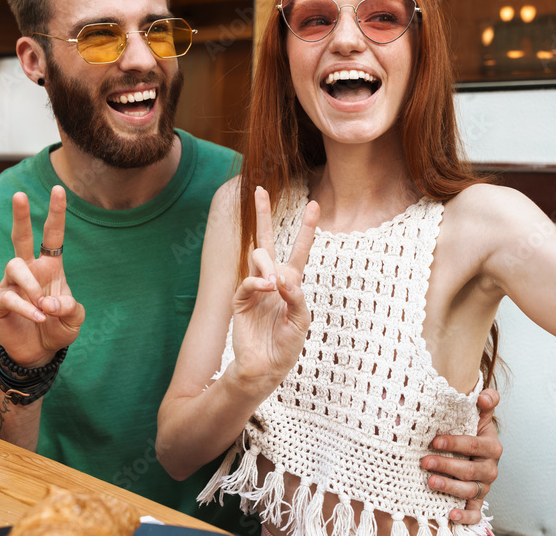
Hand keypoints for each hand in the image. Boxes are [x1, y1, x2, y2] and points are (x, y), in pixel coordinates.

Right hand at [0, 186, 83, 366]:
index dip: (56, 213)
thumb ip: (69, 307)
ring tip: (42, 305)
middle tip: (19, 195)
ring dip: (30, 285)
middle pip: (21, 236)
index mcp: (50, 267)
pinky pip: (9, 296)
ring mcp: (11, 284)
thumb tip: (47, 301)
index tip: (59, 189)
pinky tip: (38, 317)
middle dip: (20, 216)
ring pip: (14, 266)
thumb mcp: (74, 318)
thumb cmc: (58, 328)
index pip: (53, 235)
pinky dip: (26, 307)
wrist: (39, 353)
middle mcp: (29, 270)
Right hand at [230, 186, 319, 391]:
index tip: (314, 204)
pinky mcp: (241, 299)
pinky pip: (248, 281)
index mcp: (291, 282)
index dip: (307, 228)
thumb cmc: (287, 345)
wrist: (266, 367)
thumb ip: (295, 295)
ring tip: (273, 283)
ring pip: (258, 256)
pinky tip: (266, 288)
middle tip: (259, 189)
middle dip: (263, 214)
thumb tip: (279, 276)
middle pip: (267, 239)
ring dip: (267, 265)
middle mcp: (272, 279)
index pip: (300, 250)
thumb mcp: (302, 319)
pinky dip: (258, 282)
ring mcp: (255, 287)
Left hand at [421, 388, 501, 523]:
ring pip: (469, 490)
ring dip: (449, 487)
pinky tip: (451, 514)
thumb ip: (485, 401)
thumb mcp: (477, 414)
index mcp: (491, 446)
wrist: (473, 450)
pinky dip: (465, 516)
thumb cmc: (470, 430)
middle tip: (424, 461)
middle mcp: (490, 468)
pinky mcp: (477, 501)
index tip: (434, 441)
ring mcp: (484, 486)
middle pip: (470, 470)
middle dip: (446, 465)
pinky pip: (475, 513)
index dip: (455, 443)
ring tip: (430, 482)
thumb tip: (483, 395)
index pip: (474, 445)